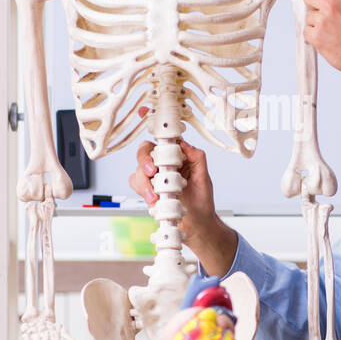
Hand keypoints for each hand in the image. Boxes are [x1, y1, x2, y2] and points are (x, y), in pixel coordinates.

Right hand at [128, 111, 229, 257]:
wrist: (197, 226)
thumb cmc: (201, 202)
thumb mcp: (204, 177)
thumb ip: (197, 158)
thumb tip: (183, 143)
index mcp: (179, 155)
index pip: (166, 137)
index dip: (154, 125)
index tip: (144, 113)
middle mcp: (164, 163)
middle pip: (145, 151)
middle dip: (145, 159)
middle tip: (152, 171)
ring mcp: (154, 177)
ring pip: (138, 169)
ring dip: (144, 181)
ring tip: (155, 195)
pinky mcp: (147, 190)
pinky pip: (136, 183)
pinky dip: (142, 191)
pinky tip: (153, 200)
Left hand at [288, 0, 340, 79]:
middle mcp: (330, 4)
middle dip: (315, 4)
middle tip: (328, 15)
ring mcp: (322, 21)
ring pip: (309, 15)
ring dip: (317, 22)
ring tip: (334, 31)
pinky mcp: (316, 36)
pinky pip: (307, 30)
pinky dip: (315, 35)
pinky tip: (329, 39)